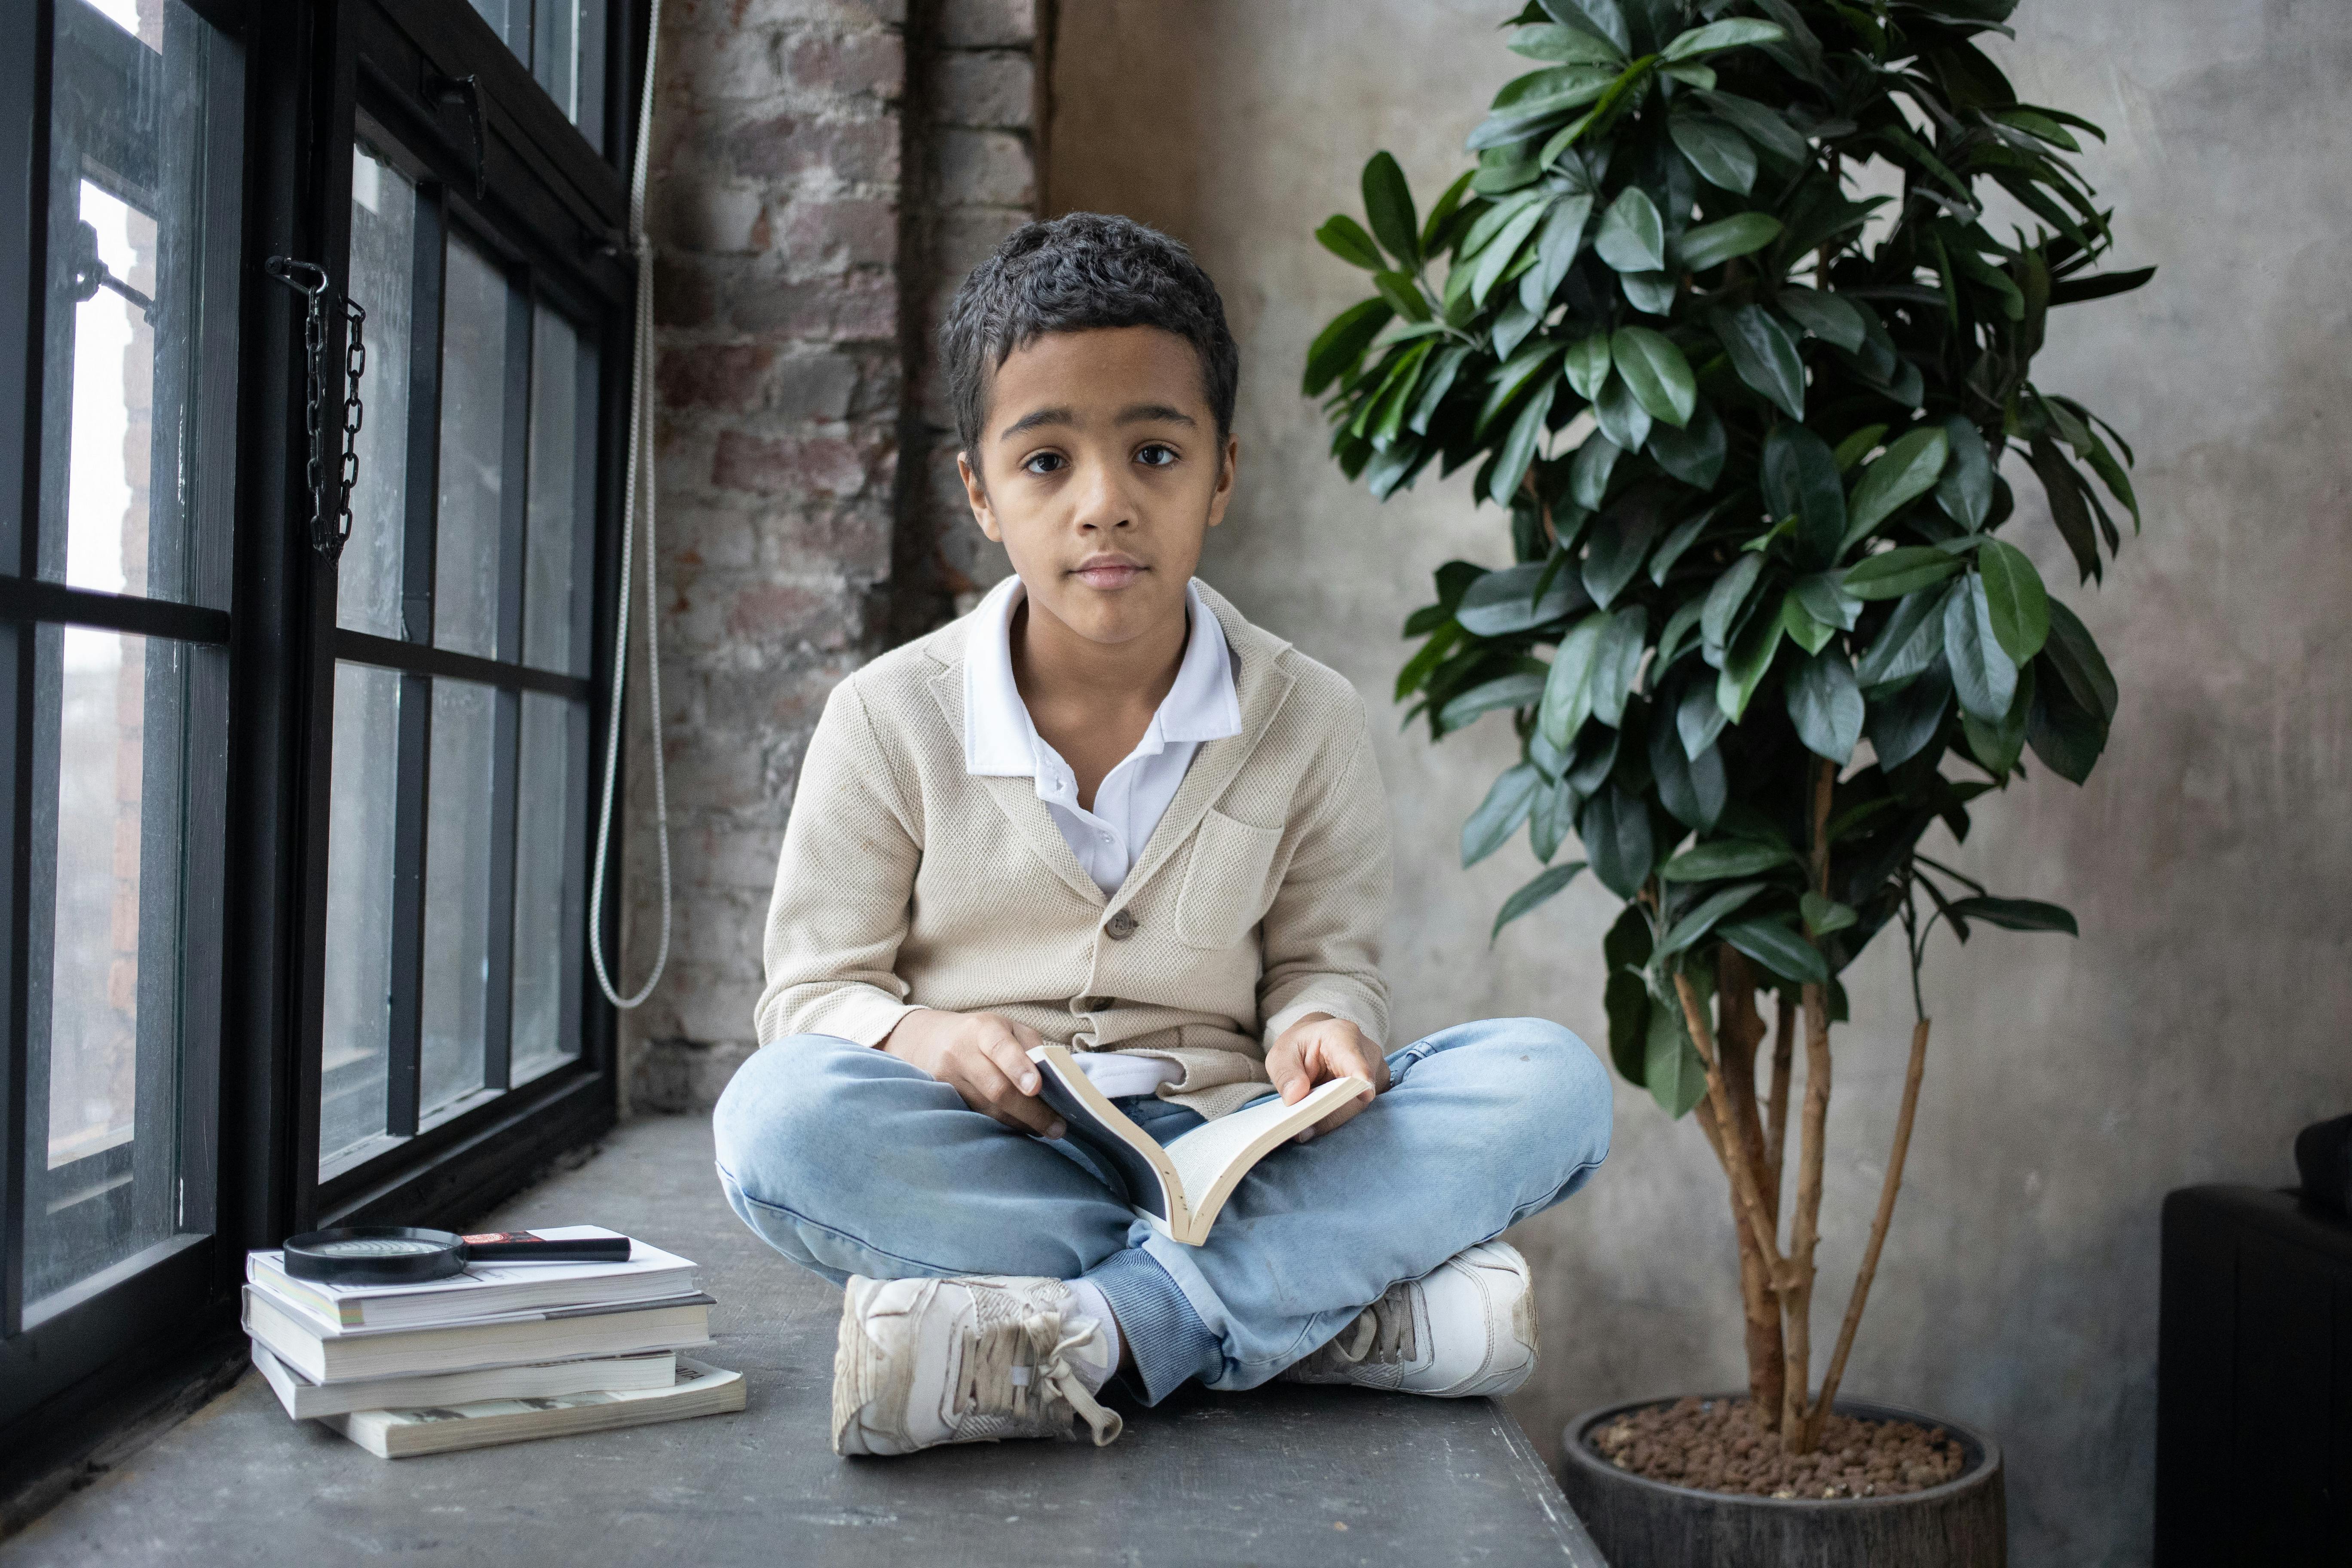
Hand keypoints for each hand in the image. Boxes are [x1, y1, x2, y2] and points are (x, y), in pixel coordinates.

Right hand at [881, 1009, 1065, 1139]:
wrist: (929, 1041)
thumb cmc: (983, 1034)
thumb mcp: (1009, 1027)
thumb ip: (1033, 1047)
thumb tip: (1057, 1078)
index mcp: (983, 1029)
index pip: (1000, 1049)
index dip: (1018, 1068)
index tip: (1036, 1089)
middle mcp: (961, 1053)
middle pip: (997, 1089)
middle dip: (1031, 1112)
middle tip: (1057, 1128)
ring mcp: (948, 1080)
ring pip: (989, 1109)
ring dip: (1021, 1123)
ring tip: (1047, 1129)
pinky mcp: (943, 1100)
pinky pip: (978, 1117)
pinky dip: (1003, 1124)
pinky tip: (1022, 1126)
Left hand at [1265, 1013, 1389, 1139]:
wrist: (1317, 1041)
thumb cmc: (1301, 1045)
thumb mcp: (1282, 1053)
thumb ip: (1286, 1074)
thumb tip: (1296, 1098)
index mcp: (1344, 1036)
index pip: (1357, 1064)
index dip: (1361, 1083)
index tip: (1363, 1097)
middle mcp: (1368, 1053)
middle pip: (1357, 1093)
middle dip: (1330, 1113)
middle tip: (1302, 1130)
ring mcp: (1377, 1072)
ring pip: (1359, 1105)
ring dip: (1332, 1118)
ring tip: (1305, 1128)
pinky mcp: (1377, 1089)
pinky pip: (1360, 1110)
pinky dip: (1338, 1118)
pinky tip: (1318, 1122)